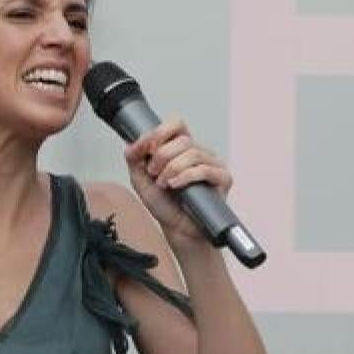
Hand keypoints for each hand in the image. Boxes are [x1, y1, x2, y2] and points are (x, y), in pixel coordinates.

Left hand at [123, 118, 232, 243]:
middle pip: (182, 139)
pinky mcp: (222, 179)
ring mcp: (212, 164)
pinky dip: (185, 176)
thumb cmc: (165, 205)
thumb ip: (134, 159)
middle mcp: (199, 153)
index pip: (176, 124)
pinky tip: (175, 185)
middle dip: (161, 157)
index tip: (147, 149)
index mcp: (181, 148)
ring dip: (171, 169)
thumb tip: (131, 144)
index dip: (160, 133)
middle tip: (154, 174)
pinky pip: (204, 169)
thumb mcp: (141, 180)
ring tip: (164, 184)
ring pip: (192, 153)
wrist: (178, 230)